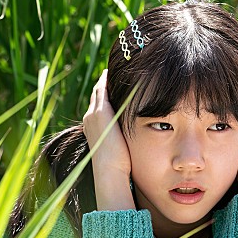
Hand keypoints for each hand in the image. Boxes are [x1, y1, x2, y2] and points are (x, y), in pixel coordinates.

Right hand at [83, 70, 134, 209]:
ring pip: (102, 88)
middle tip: (124, 67)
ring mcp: (93, 114)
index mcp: (95, 128)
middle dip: (111, 81)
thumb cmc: (121, 169)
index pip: (103, 104)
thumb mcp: (125, 149)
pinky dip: (112, 79)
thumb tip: (146, 138)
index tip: (125, 83)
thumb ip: (128, 141)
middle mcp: (91, 118)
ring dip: (111, 78)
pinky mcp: (99, 112)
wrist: (111, 173)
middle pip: (100, 92)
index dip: (112, 93)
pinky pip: (105, 88)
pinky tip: (124, 68)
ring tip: (123, 64)